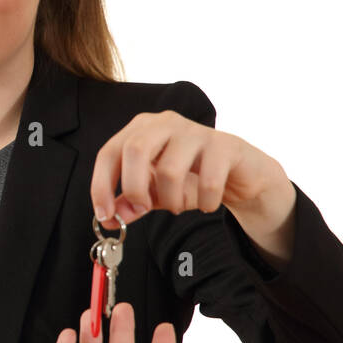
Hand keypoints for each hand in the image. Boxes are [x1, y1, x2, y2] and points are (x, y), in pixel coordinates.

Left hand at [90, 110, 291, 221]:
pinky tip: (207, 204)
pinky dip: (204, 201)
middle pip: (135, 150)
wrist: (241, 174)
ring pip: (170, 169)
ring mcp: (196, 131)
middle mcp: (165, 123)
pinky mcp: (226, 144)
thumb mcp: (155, 192)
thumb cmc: (192, 178)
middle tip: (143, 209)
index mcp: (141, 129)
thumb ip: (130, 203)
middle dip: (134, 188)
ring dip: (171, 199)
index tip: (103, 215)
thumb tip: (107, 219)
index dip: (101, 185)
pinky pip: (209, 180)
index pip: (109, 152)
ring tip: (178, 206)